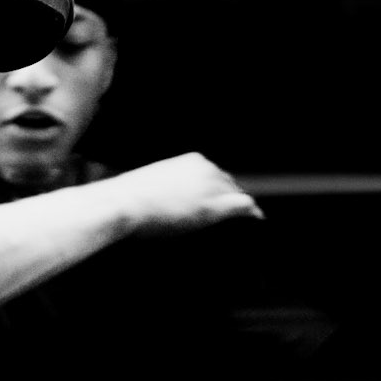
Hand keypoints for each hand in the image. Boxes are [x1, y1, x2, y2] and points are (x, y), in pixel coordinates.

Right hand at [114, 153, 264, 237]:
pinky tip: (257, 220)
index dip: (219, 190)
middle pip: (230, 184)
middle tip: (233, 215)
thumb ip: (170, 186)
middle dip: (231, 198)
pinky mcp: (214, 207)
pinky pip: (244, 207)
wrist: (124, 203)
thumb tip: (171, 198)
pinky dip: (252, 213)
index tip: (218, 201)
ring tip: (245, 220)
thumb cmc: (129, 197)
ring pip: (238, 195)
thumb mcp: (153, 183)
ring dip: (240, 208)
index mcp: (192, 160)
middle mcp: (206, 169)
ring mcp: (212, 187)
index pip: (216, 175)